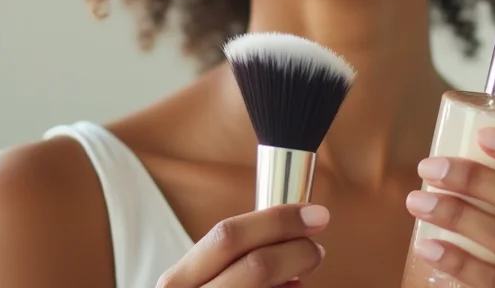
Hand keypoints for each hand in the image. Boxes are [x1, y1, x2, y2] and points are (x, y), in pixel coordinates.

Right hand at [156, 202, 328, 286]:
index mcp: (177, 283)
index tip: (313, 213)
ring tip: (305, 271)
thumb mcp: (198, 285)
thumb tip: (287, 236)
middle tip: (316, 248)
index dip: (277, 220)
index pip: (228, 236)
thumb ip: (229, 264)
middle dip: (297, 250)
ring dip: (297, 276)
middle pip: (256, 266)